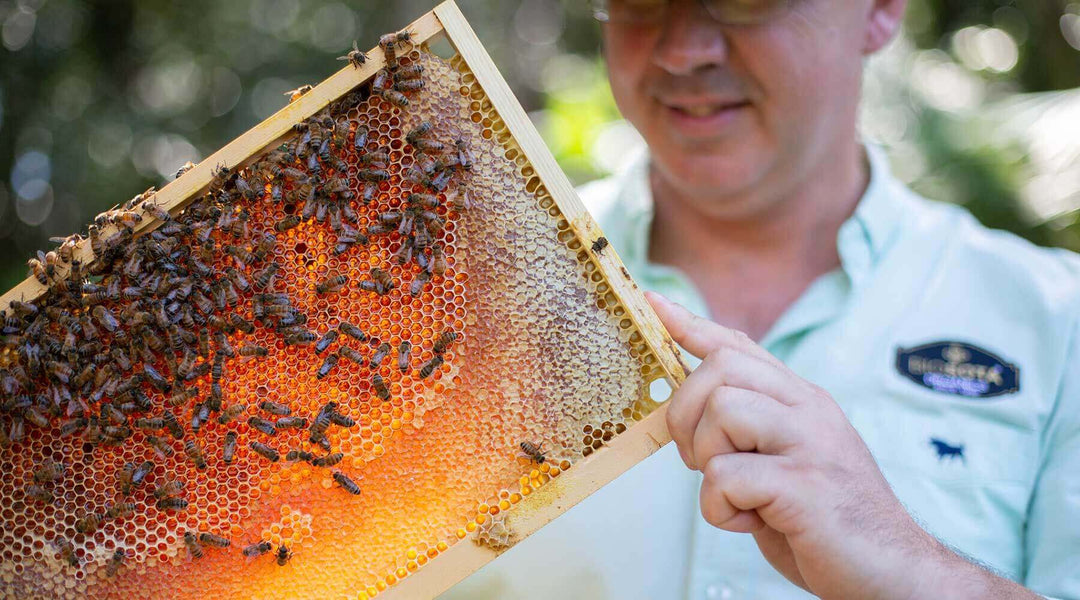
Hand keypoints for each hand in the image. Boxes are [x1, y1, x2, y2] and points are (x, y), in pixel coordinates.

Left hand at [646, 292, 1038, 599]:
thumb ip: (749, 429)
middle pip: (720, 368)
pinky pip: (725, 477)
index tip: (651, 303)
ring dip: (707, 461)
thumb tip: (688, 410)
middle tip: (698, 460)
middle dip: (687, 414)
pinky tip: (750, 521)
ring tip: (736, 494)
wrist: (890, 571)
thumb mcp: (785, 459)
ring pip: (722, 412)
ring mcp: (810, 442)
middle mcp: (807, 409)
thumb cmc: (826, 519)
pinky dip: (721, 508)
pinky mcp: (804, 484)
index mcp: (800, 400)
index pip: (738, 345)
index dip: (689, 324)